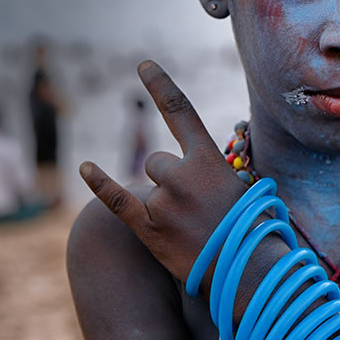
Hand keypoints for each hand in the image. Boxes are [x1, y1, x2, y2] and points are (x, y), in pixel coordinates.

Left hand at [79, 62, 243, 280]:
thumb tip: (198, 172)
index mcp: (208, 161)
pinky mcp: (149, 230)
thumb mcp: (245, 189)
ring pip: (147, 186)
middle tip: (196, 210)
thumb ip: (215, 174)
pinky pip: (118, 201)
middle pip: (157, 162)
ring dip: (162, 203)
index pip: (179, 112)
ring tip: (189, 229)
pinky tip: (85, 167)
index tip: (143, 66)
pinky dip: (101, 183)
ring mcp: (163, 203)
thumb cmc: (255, 233)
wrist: (250, 274)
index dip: (160, 86)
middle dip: (170, 181)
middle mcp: (181, 175)